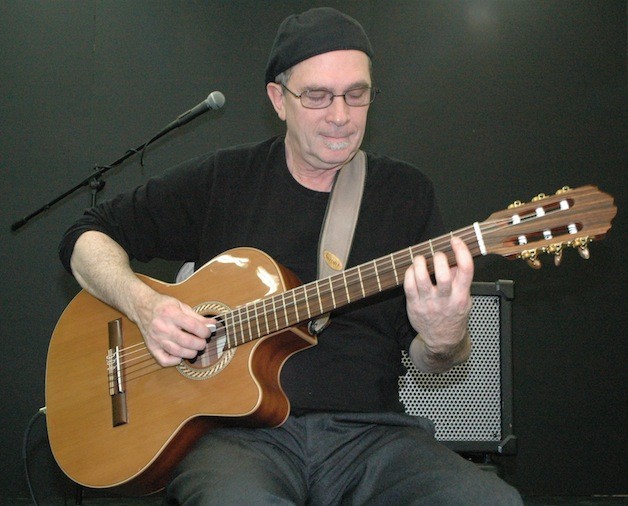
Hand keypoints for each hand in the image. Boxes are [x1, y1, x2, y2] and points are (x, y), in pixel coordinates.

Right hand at [133, 291, 213, 366]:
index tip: (208, 332)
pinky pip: (163, 360)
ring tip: (195, 349)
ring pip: (177, 352)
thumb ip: (197, 316)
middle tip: (203, 343)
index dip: (205, 331)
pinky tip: (180, 356)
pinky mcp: (151, 347)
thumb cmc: (163, 306)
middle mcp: (163, 327)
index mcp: (171, 314)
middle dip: (200, 344)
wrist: (141, 307)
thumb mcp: (181, 306)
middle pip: (186, 341)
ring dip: (190, 353)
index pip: (193, 326)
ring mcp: (156, 338)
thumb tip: (212, 324)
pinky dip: (174, 361)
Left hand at [403, 237, 472, 368]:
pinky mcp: (414, 305)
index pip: (466, 270)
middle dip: (439, 258)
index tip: (456, 241)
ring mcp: (428, 303)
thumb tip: (453, 260)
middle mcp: (445, 299)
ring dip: (420, 263)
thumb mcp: (464, 299)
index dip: (461, 251)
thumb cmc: (453, 316)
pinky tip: (413, 269)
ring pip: (422, 278)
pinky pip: (408, 285)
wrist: (442, 340)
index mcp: (461, 295)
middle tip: (437, 254)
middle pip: (442, 274)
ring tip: (421, 259)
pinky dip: (409, 273)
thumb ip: (459, 280)